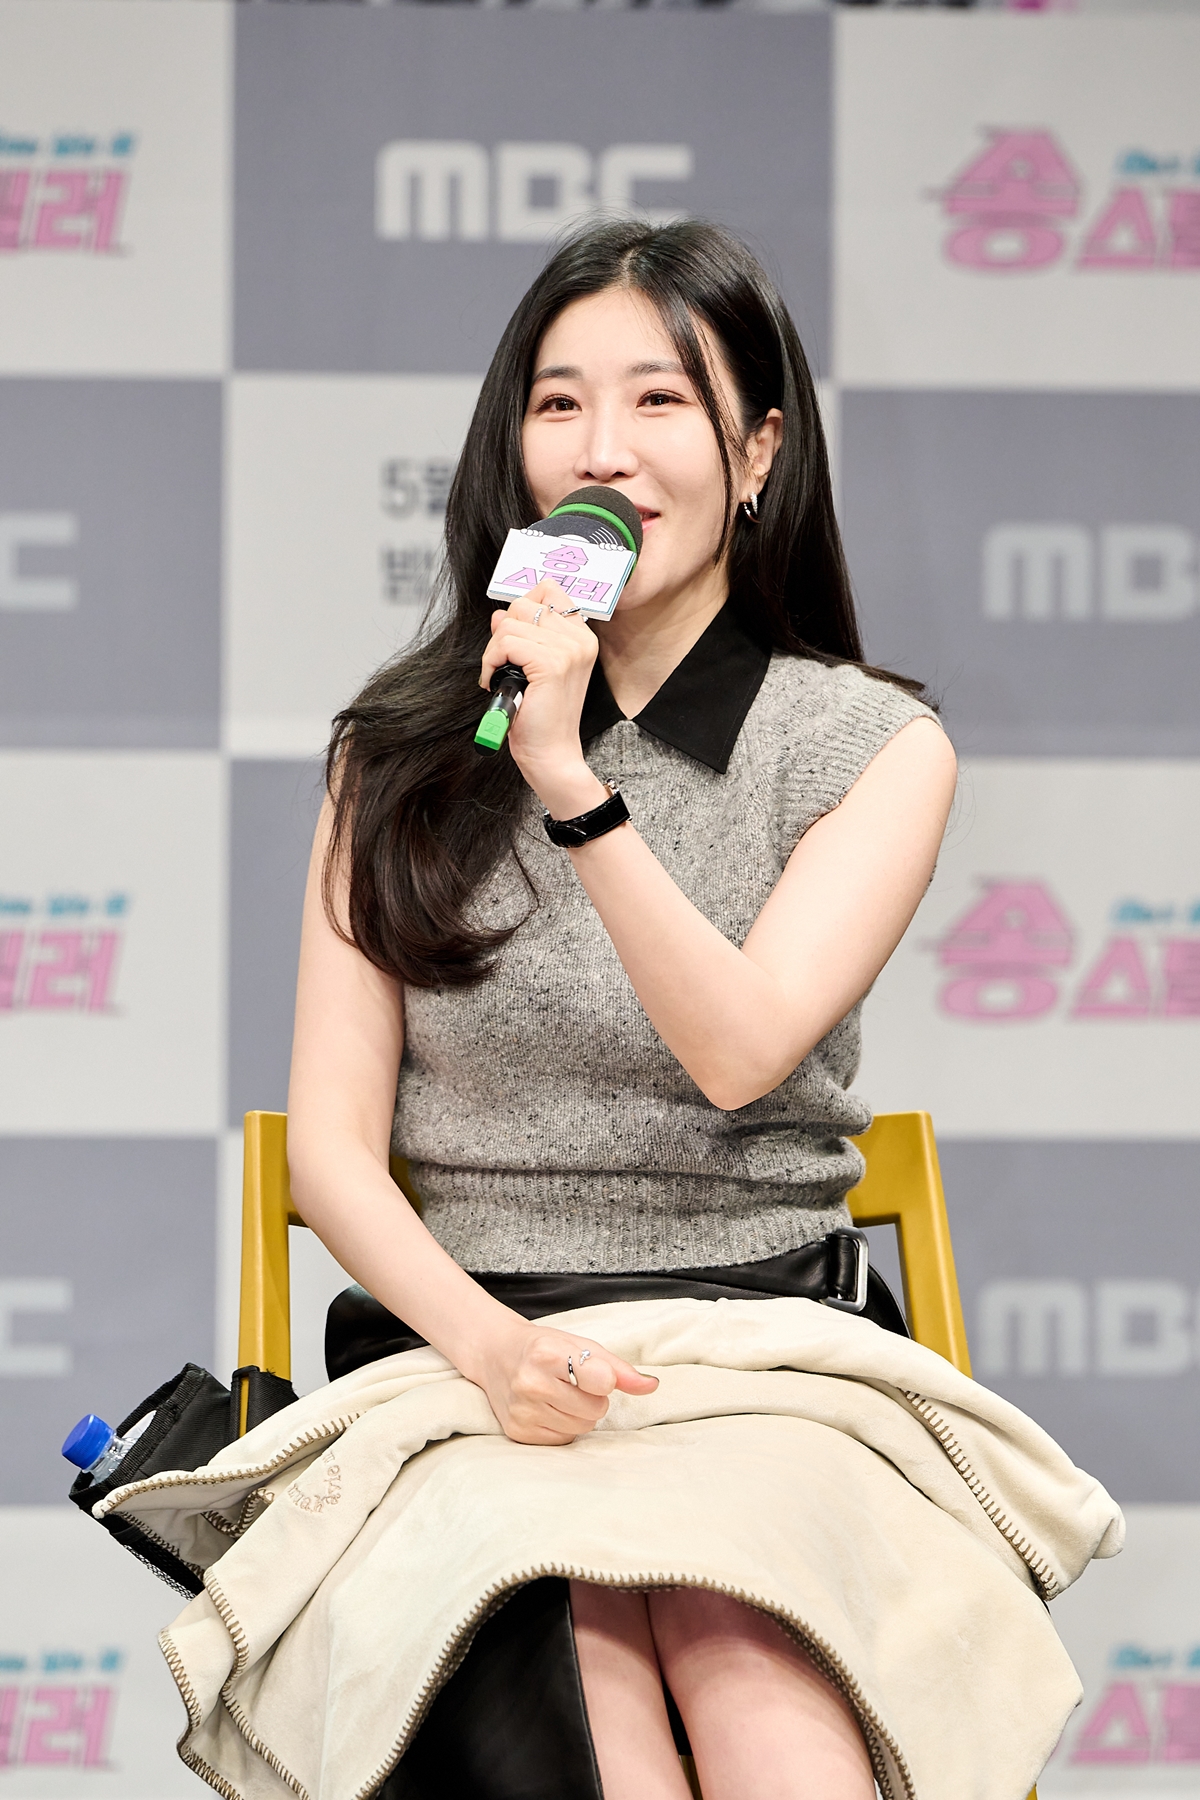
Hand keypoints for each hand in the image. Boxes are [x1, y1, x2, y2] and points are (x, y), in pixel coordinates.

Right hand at [471, 1316, 658, 1445]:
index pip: (601, 1381)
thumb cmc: (544, 1348)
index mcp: (547, 1354)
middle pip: (595, 1409)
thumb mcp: (581, 1346)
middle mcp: (530, 1383)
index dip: (604, 1378)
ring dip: (580, 1414)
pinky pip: (564, 1440)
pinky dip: (563, 1427)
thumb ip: (619, 1368)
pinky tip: (548, 1408)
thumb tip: (652, 1386)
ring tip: (560, 1395)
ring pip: (582, 1428)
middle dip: (593, 1398)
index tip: (594, 1372)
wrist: (496, 1355)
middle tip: (573, 1383)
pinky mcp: (518, 1432)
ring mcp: (522, 1410)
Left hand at [480, 583, 607, 818]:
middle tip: (503, 663)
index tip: (513, 636)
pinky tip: (495, 681)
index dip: (522, 607)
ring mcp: (569, 650)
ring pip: (510, 622)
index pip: (548, 590)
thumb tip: (500, 613)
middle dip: (503, 632)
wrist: (551, 753)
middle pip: (524, 603)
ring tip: (500, 675)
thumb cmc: (540, 715)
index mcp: (581, 636)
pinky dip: (491, 662)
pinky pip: (505, 642)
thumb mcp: (532, 666)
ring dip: (494, 651)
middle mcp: (580, 639)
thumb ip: (522, 634)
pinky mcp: (552, 663)